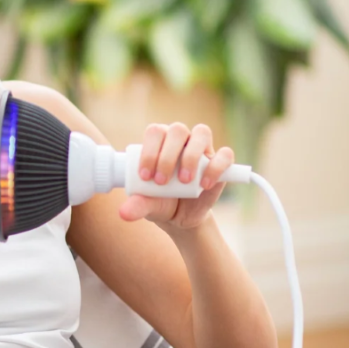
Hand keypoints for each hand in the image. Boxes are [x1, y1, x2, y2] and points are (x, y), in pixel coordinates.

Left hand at [118, 122, 233, 231]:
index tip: (144, 176)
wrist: (182, 217)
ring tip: (184, 181)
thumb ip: (137, 205)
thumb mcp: (148, 205)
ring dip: (191, 156)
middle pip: (177, 130)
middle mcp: (181, 139)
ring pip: (202, 133)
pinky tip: (204, 184)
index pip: (154, 132)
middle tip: (161, 182)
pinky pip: (225, 154)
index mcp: (159, 141)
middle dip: (167, 155)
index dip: (149, 151)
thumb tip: (123, 213)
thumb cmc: (160, 202)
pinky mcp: (220, 162)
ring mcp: (202, 148)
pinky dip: (216, 167)